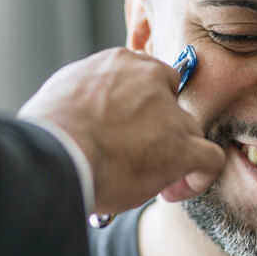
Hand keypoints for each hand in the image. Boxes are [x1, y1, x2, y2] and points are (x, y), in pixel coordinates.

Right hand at [18, 48, 225, 214]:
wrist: (56, 153)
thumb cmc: (46, 132)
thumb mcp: (59, 95)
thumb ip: (82, 98)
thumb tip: (78, 118)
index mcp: (117, 64)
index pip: (147, 79)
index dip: (143, 108)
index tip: (127, 130)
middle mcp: (149, 80)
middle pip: (171, 105)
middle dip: (159, 132)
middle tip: (137, 158)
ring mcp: (169, 113)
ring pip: (190, 132)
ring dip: (175, 156)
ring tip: (151, 182)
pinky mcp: (182, 147)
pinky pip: (210, 159)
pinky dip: (198, 177)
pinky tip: (173, 192)